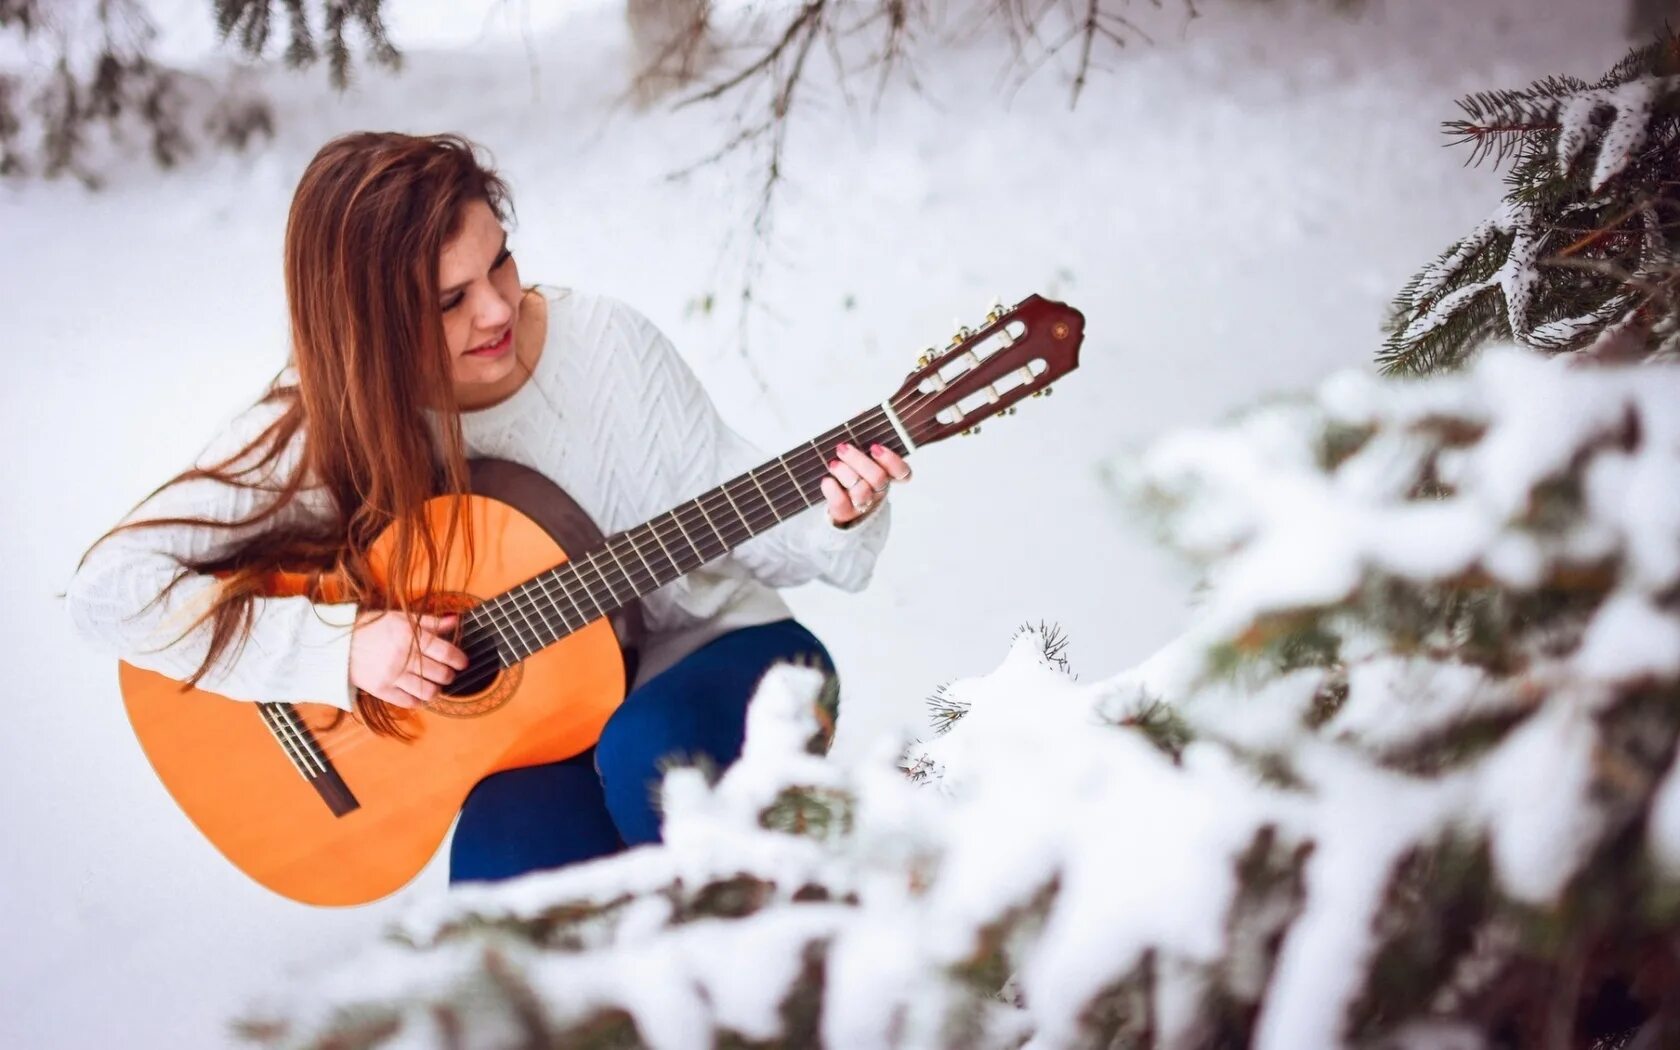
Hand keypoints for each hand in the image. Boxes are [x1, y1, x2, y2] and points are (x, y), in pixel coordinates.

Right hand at [348, 610, 468, 709]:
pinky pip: (410, 702)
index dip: (459, 660)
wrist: (340, 645)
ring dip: (437, 690)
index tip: (462, 662)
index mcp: (410, 636)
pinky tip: (419, 693)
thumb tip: (456, 620)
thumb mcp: (400, 618)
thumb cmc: (373, 629)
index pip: (446, 652)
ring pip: (428, 691)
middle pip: (440, 674)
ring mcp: (392, 675)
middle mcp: (403, 657)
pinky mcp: (382, 690)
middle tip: (448, 673)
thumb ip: (430, 622)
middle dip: (449, 675)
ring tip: (435, 684)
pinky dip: (419, 700)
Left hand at [821, 441, 911, 527]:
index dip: (892, 461)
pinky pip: (842, 504)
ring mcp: (864, 503)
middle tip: (842, 448)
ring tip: (833, 464)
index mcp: (887, 475)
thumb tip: (854, 420)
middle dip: (859, 461)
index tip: (875, 447)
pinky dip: (833, 491)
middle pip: (878, 478)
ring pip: (862, 492)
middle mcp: (878, 490)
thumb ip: (861, 440)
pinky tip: (827, 481)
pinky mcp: (846, 512)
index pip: (903, 472)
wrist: (838, 504)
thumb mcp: (860, 456)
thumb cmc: (850, 472)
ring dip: (845, 474)